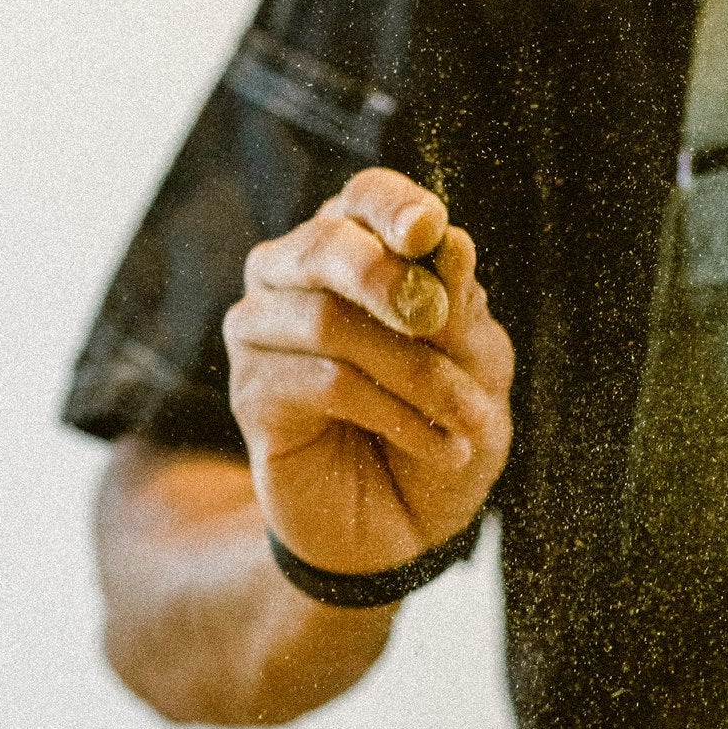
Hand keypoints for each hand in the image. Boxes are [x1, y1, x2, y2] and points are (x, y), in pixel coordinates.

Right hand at [224, 168, 514, 580]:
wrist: (403, 530)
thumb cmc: (440, 432)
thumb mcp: (476, 372)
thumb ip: (460, 311)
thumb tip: (450, 241)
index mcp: (356, 250)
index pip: (363, 199)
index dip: (394, 206)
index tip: (429, 231)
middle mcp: (295, 277)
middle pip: (326, 244)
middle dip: (393, 282)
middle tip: (439, 323)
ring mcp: (262, 332)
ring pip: (328, 321)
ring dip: (415, 372)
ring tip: (466, 419)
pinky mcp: (251, 394)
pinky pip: (323, 383)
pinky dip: (394, 415)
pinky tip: (440, 447)